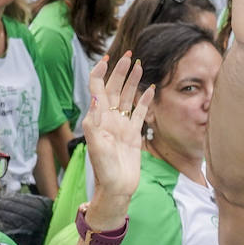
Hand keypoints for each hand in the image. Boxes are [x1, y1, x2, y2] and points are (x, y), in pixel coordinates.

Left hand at [82, 53, 152, 227]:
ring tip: (138, 65)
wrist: (117, 189)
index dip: (100, 72)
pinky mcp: (133, 134)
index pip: (97, 88)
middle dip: (120, 71)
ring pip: (127, 97)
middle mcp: (109, 118)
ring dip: (132, 81)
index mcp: (98, 118)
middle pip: (114, 88)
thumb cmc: (104, 170)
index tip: (108, 59)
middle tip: (128, 55)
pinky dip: (145, 100)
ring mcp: (122, 125)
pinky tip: (150, 89)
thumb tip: (94, 97)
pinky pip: (140, 113)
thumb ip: (93, 121)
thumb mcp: (95, 146)